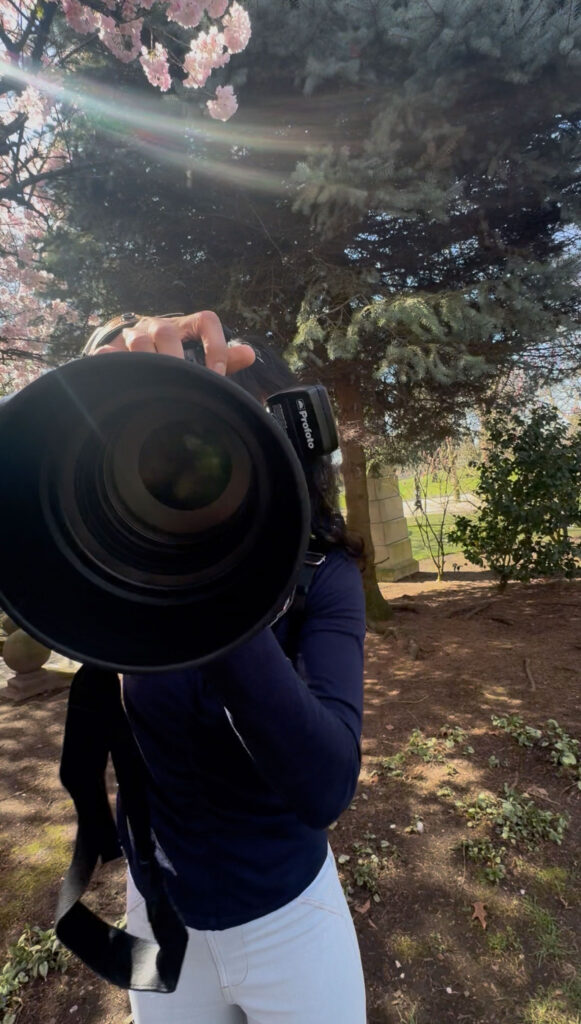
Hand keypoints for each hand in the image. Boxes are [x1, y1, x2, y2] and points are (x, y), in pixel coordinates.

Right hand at [93, 311, 255, 375]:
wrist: (128, 345)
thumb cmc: (171, 353)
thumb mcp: (197, 353)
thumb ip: (223, 357)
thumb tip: (250, 354)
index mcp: (184, 326)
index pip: (206, 321)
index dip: (216, 345)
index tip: (218, 374)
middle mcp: (158, 326)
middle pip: (167, 333)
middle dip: (177, 359)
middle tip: (184, 382)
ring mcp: (133, 335)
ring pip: (139, 341)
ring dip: (149, 362)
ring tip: (157, 384)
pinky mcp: (111, 349)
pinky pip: (108, 353)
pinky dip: (112, 362)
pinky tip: (120, 377)